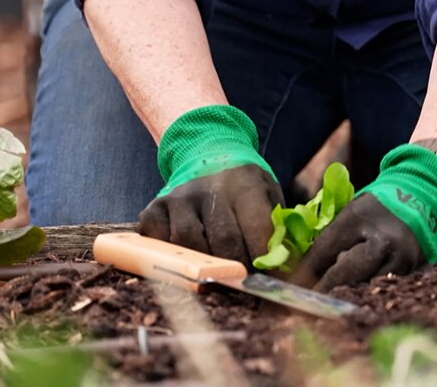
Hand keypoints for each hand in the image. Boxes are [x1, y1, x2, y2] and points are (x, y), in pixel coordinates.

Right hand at [137, 105, 282, 265]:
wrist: (208, 153)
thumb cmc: (245, 186)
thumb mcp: (269, 194)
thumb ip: (277, 226)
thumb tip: (282, 263)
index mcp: (245, 183)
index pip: (257, 229)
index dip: (264, 261)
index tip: (269, 279)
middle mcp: (210, 187)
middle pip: (224, 241)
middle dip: (237, 269)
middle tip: (243, 283)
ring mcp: (179, 197)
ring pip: (188, 244)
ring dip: (204, 266)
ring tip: (217, 275)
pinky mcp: (155, 207)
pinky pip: (157, 242)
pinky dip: (169, 258)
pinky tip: (186, 260)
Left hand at [293, 144, 436, 290]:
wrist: (427, 195)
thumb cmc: (381, 205)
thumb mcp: (352, 212)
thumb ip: (331, 237)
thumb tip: (302, 270)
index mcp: (360, 218)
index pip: (325, 251)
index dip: (305, 273)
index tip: (290, 287)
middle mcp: (382, 240)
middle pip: (345, 275)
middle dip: (323, 290)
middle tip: (306, 304)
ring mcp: (402, 258)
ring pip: (365, 286)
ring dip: (346, 295)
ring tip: (328, 303)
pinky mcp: (415, 270)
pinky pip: (385, 288)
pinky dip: (368, 293)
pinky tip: (356, 297)